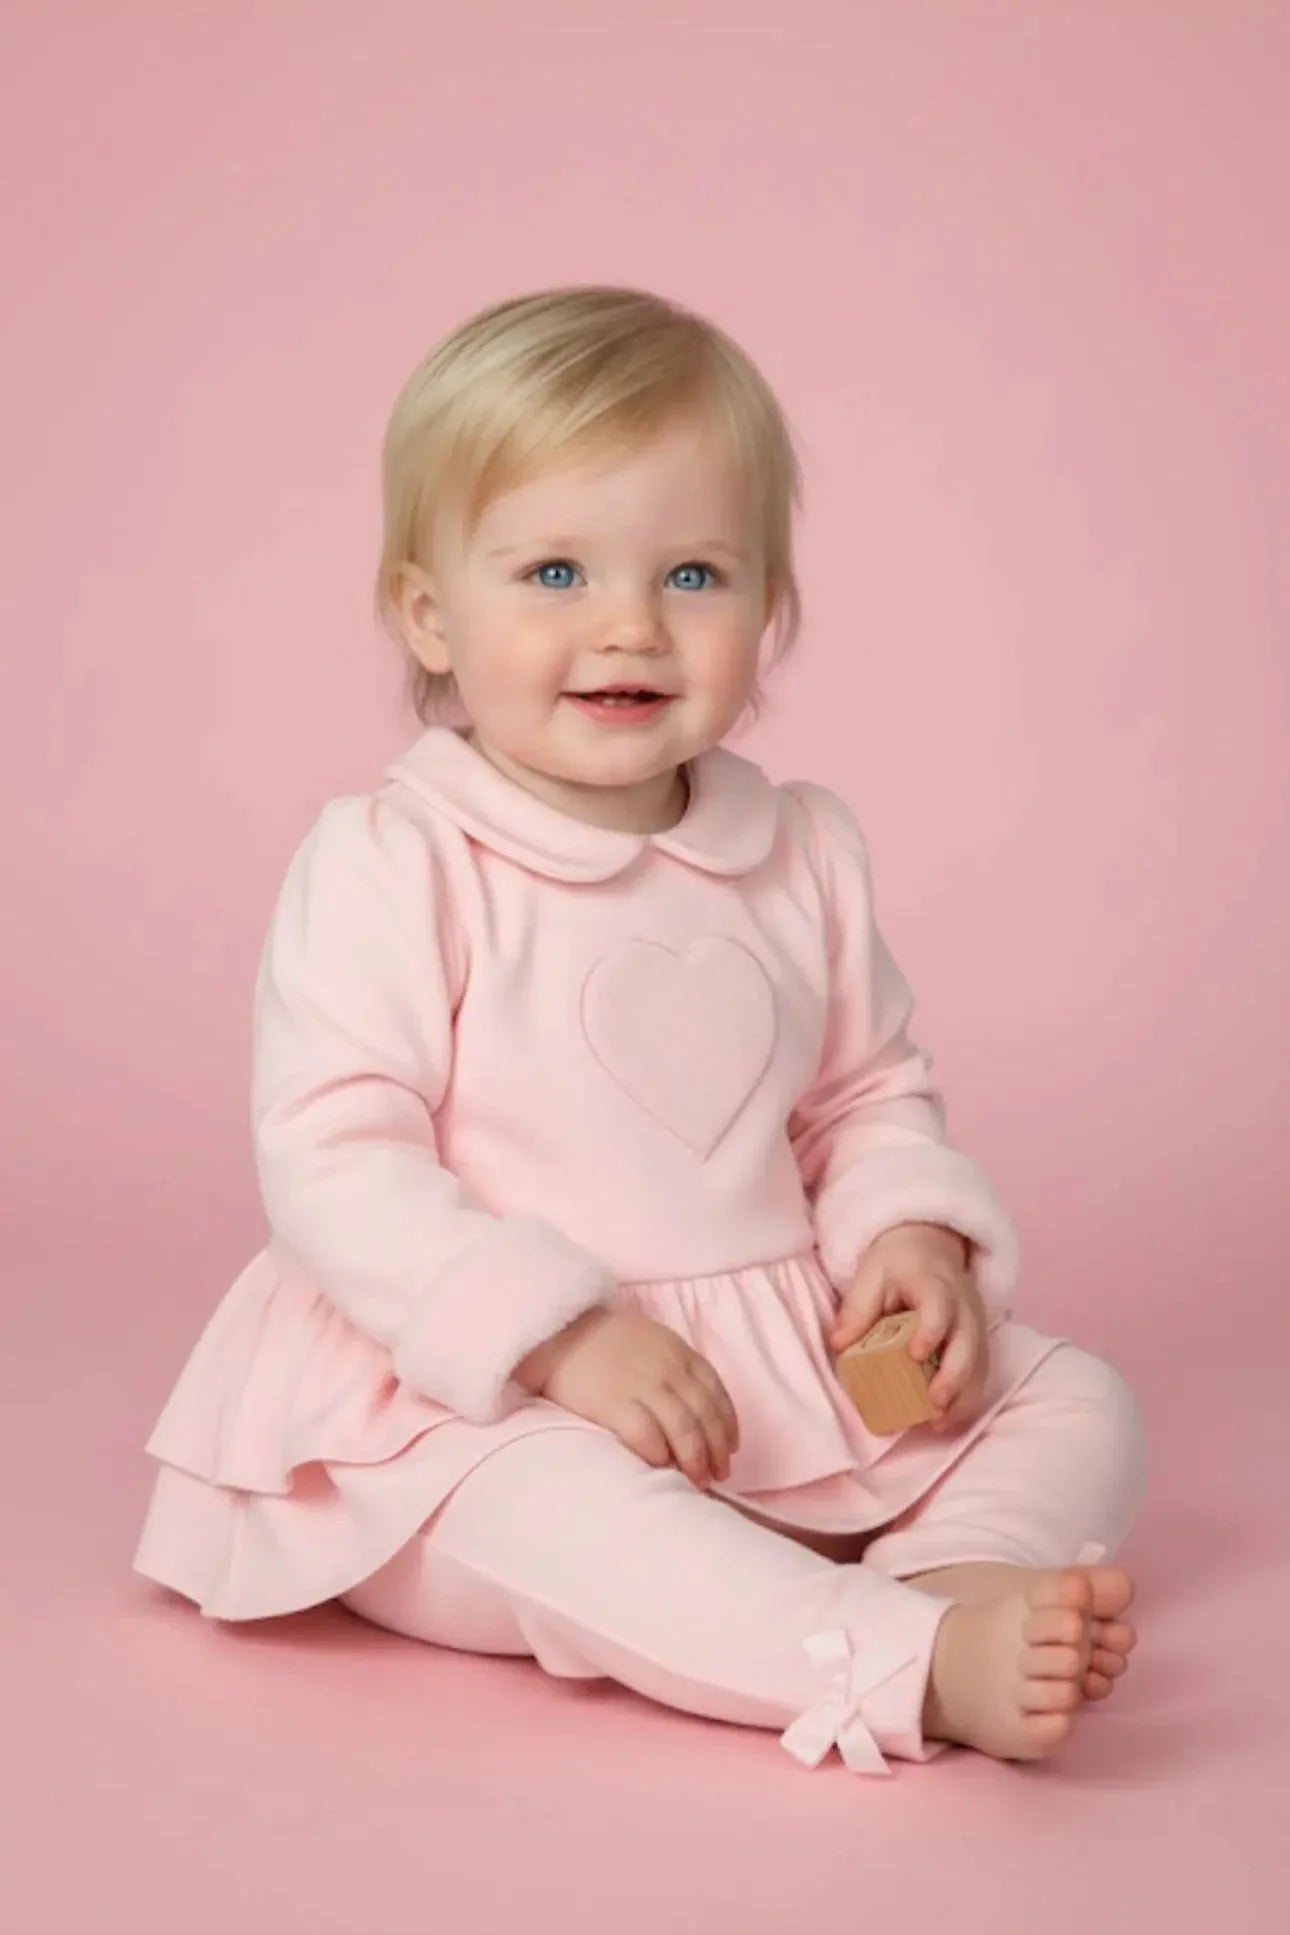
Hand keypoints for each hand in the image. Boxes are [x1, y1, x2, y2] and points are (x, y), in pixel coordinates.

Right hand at [514, 1308, 739, 1486]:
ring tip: (697, 1480)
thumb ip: (675, 1366)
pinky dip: (659, 1455)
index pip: (717, 1393)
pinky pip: (647, 1435)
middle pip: (705, 1416)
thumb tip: (694, 1407)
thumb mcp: (651, 1339)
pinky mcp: (614, 1403)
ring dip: (695, 1459)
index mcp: (679, 1352)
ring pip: (684, 1430)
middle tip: (719, 1473)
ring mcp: (643, 1386)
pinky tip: (661, 1467)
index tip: (730, 1447)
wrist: (558, 1330)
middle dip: (716, 1449)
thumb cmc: (603, 1338)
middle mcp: (668, 1369)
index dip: (728, 1424)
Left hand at [828, 1222, 989, 1433]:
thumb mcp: (871, 1275)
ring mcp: (975, 1325)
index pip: (939, 1306)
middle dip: (954, 1376)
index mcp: (934, 1284)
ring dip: (963, 1395)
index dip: (931, 1331)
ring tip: (940, 1422)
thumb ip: (857, 1308)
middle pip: (968, 1342)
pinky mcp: (978, 1341)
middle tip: (933, 1403)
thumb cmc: (897, 1263)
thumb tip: (838, 1345)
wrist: (931, 1246)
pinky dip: (967, 1398)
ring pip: (979, 1363)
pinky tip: (947, 1419)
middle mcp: (962, 1306)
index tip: (916, 1355)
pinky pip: (980, 1372)